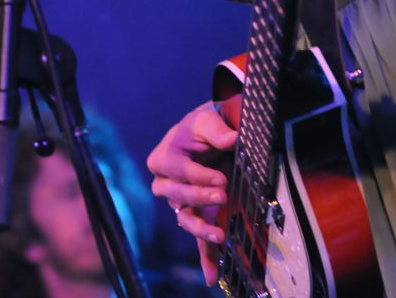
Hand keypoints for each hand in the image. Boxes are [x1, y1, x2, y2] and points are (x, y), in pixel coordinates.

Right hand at [147, 102, 236, 284]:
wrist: (207, 135)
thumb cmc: (204, 126)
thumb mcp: (207, 120)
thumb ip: (217, 130)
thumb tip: (232, 139)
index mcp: (163, 157)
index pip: (178, 170)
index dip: (198, 176)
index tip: (221, 178)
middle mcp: (165, 183)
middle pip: (177, 196)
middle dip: (200, 197)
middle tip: (223, 194)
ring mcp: (180, 202)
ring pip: (184, 219)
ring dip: (200, 229)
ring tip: (219, 235)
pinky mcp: (195, 214)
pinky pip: (196, 238)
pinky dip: (204, 257)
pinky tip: (212, 275)